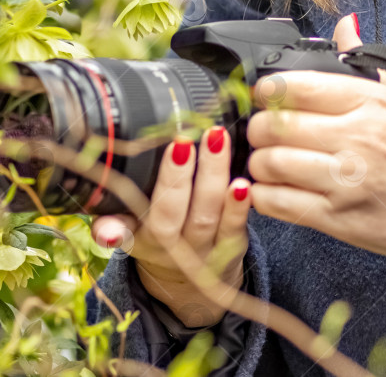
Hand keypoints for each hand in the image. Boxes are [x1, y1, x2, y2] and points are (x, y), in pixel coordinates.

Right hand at [91, 127, 251, 326]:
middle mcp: (167, 246)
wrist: (195, 286)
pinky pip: (234, 226)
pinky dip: (238, 206)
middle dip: (174, 177)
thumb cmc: (161, 239)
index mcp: (136, 238)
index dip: (111, 230)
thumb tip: (100, 212)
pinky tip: (243, 183)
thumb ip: (114, 217)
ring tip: (216, 139)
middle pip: (169, 213)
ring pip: (205, 212)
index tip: (108, 227)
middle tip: (182, 140)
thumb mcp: (132, 232)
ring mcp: (201, 248)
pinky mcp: (231, 247)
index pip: (121, 231)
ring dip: (211, 174)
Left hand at [247, 16, 385, 279]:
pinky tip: (273, 190)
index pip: (294, 85)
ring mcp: (346, 180)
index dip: (266, 91)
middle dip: (257, 130)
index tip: (264, 98)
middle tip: (264, 134)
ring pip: (269, 164)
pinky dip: (262, 196)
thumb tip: (344, 25)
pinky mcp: (337, 219)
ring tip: (270, 164)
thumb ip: (363, 65)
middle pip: (272, 125)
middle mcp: (357, 137)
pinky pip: (276, 203)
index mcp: (372, 103)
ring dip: (259, 164)